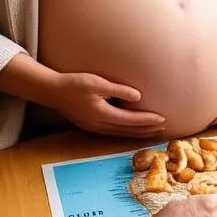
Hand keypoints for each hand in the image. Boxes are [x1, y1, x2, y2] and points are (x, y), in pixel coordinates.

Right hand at [46, 72, 165, 137]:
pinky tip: (133, 129)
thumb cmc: (74, 84)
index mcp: (102, 114)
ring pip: (122, 134)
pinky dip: (128, 132)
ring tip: (153, 131)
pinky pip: (115, 132)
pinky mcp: (92, 126)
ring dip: (138, 133)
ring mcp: (95, 128)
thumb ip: (118, 90)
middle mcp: (100, 125)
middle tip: (164, 128)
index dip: (148, 120)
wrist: (52, 92)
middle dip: (147, 130)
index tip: (162, 119)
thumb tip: (138, 97)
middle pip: (129, 131)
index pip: (131, 120)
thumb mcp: (97, 82)